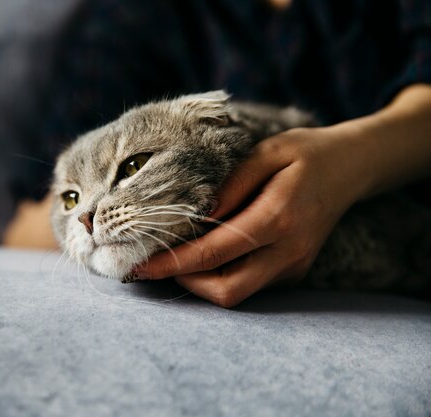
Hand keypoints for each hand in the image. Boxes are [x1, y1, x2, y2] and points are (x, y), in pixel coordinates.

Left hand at [134, 126, 367, 307]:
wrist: (351, 168)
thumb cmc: (305, 153)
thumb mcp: (265, 153)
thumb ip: (229, 185)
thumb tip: (194, 218)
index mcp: (279, 217)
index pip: (215, 252)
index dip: (173, 263)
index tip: (139, 265)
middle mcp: (289, 251)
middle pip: (226, 290)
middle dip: (182, 282)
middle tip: (150, 265)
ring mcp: (294, 265)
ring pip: (237, 293)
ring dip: (198, 282)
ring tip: (171, 258)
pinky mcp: (294, 270)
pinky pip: (249, 284)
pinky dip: (218, 275)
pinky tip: (200, 254)